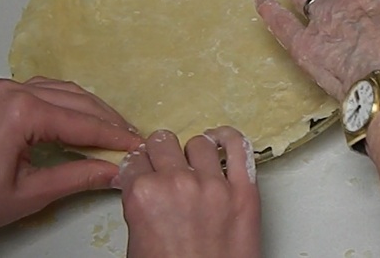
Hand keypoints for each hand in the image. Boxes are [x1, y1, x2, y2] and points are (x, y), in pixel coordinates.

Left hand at [0, 77, 141, 238]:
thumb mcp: (30, 194)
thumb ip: (79, 177)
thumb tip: (118, 172)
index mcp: (22, 113)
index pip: (84, 123)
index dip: (115, 137)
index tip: (140, 147)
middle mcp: (15, 91)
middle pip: (78, 103)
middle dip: (109, 123)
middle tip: (133, 142)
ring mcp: (6, 89)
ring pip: (66, 92)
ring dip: (93, 111)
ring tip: (116, 132)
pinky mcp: (1, 95)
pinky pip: (48, 91)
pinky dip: (72, 104)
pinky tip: (85, 120)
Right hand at [120, 127, 260, 257]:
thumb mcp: (137, 240)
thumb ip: (140, 204)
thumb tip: (145, 185)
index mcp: (143, 195)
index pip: (135, 159)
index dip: (140, 166)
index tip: (146, 169)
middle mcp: (177, 183)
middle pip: (164, 142)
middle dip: (162, 154)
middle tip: (167, 167)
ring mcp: (214, 185)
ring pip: (199, 142)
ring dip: (194, 153)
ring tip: (196, 165)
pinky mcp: (244, 191)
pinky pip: (239, 147)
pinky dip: (229, 139)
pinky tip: (221, 142)